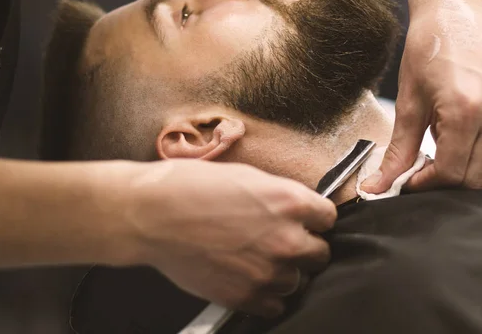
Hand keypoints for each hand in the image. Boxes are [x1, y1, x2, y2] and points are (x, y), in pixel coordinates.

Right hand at [117, 160, 335, 316]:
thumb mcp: (246, 177)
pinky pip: (275, 306)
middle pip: (321, 254)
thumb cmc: (193, 187)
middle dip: (305, 247)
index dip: (315, 219)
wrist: (153, 215)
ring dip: (284, 273)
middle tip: (281, 242)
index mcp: (290, 202)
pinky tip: (249, 279)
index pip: (328, 217)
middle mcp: (287, 239)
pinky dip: (266, 296)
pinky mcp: (246, 296)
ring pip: (298, 281)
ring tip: (258, 261)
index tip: (306, 222)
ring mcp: (268, 271)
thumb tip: (295, 209)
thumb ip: (279, 197)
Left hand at [363, 0, 481, 191]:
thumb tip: (375, 188)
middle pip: (476, 180)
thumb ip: (397, 152)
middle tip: (422, 167)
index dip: (426, 184)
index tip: (408, 180)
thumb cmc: (427, 52)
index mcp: (467, 109)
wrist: (456, 13)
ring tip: (441, 148)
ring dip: (466, 169)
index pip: (452, 174)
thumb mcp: (408, 103)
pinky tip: (461, 136)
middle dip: (446, 181)